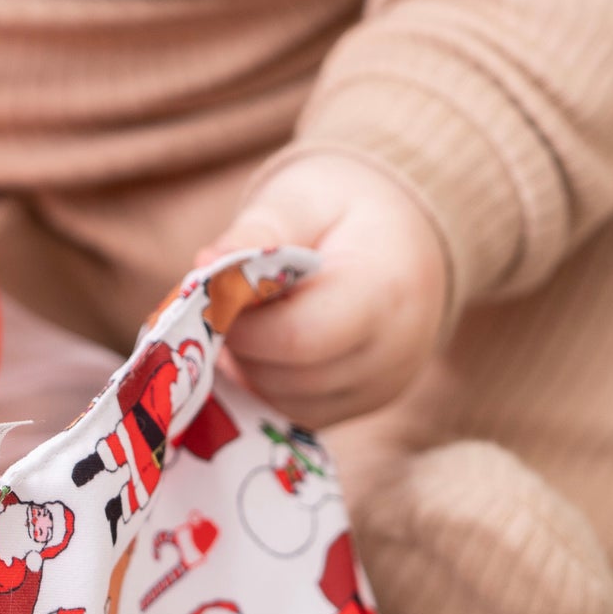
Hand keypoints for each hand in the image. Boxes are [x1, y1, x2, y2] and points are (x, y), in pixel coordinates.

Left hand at [196, 154, 447, 427]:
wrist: (408, 241)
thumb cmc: (348, 211)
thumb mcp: (303, 201)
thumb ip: (256, 234)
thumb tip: (204, 266)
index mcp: (385, 294)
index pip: (299, 337)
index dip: (244, 322)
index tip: (220, 291)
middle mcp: (391, 356)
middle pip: (288, 376)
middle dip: (243, 343)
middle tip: (232, 301)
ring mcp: (379, 390)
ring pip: (285, 401)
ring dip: (251, 366)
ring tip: (256, 316)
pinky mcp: (361, 408)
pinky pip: (295, 412)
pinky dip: (267, 383)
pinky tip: (269, 341)